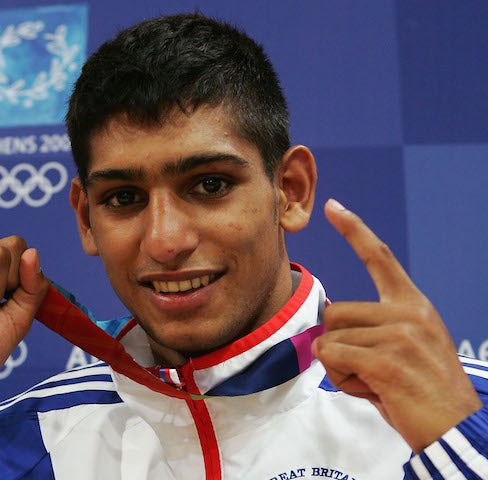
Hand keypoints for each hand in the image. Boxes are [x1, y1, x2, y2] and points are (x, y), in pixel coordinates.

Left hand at [311, 199, 481, 452]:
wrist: (457, 429)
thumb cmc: (422, 392)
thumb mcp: (403, 348)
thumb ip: (371, 329)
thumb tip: (327, 324)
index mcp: (414, 304)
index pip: (379, 257)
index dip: (353, 230)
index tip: (332, 206)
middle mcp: (408, 311)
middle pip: (335, 312)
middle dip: (339, 345)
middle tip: (372, 370)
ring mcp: (399, 333)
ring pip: (330, 339)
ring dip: (341, 366)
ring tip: (377, 382)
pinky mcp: (386, 359)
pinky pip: (332, 358)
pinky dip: (342, 379)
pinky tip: (374, 390)